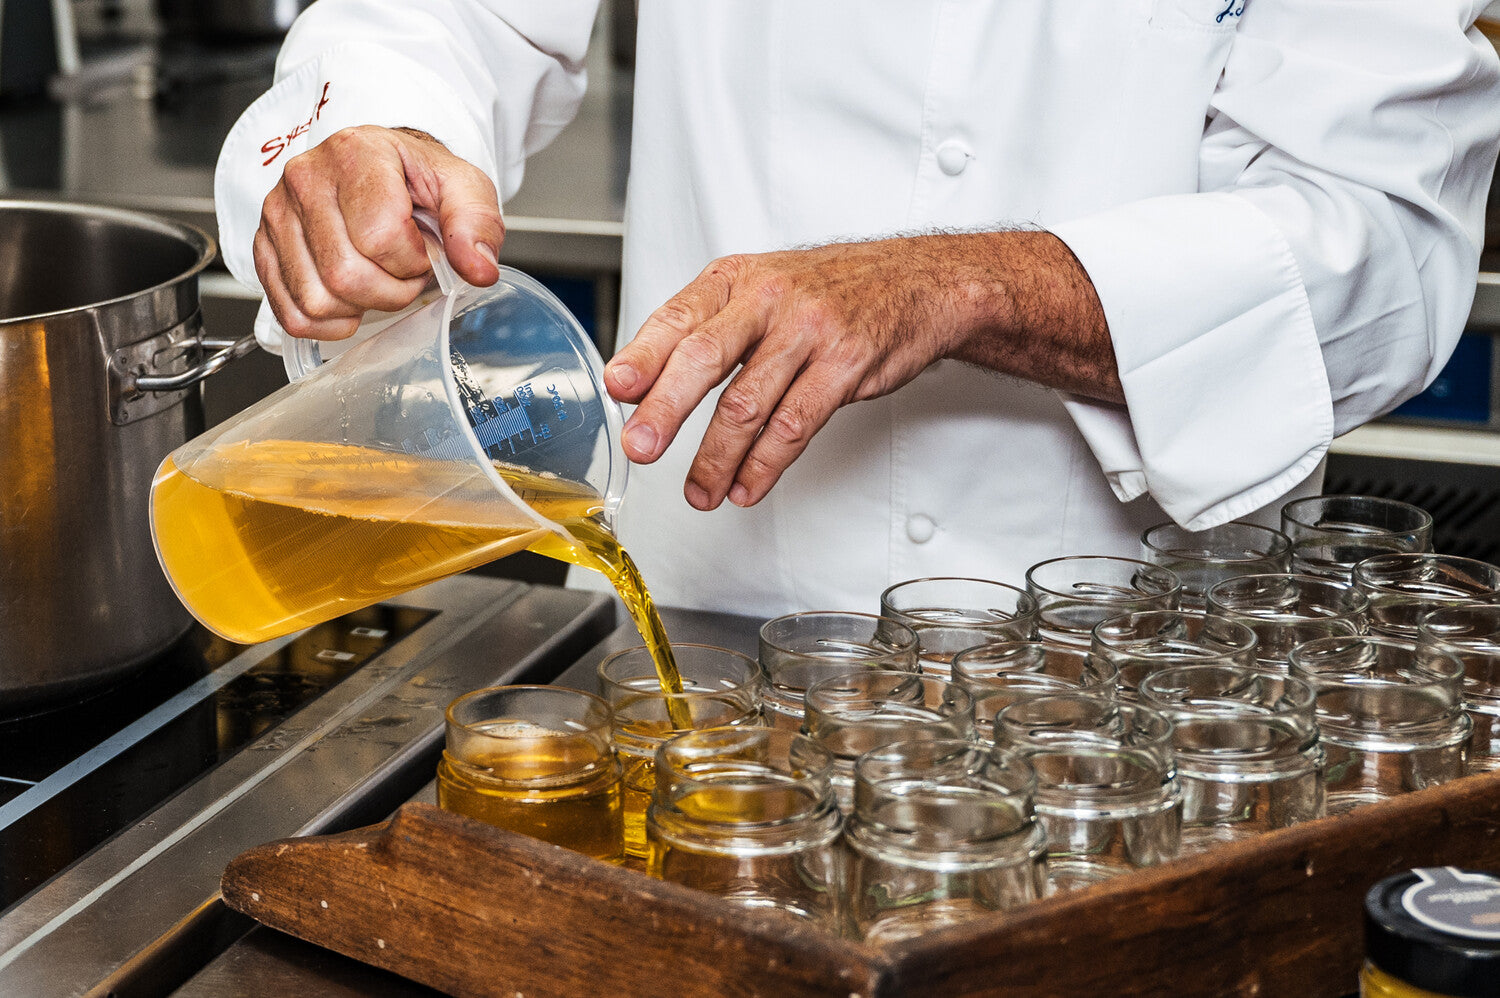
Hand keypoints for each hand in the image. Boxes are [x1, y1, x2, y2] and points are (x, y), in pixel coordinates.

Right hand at [254, 125, 504, 339]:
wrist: (381, 168)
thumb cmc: (416, 179)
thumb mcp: (462, 187)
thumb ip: (475, 224)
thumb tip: (478, 269)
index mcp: (356, 153)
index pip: (380, 236)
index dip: (413, 261)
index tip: (423, 251)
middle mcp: (306, 179)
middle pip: (344, 275)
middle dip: (390, 291)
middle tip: (404, 272)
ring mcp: (278, 214)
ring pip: (316, 300)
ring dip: (359, 307)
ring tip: (377, 278)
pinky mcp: (265, 247)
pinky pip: (290, 314)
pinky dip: (327, 323)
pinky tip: (350, 300)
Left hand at [604, 239, 964, 510]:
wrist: (915, 282)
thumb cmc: (827, 291)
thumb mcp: (759, 289)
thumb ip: (704, 331)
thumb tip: (640, 386)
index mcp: (736, 279)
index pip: (678, 318)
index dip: (643, 355)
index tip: (618, 389)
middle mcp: (768, 299)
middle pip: (706, 358)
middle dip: (667, 409)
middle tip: (642, 446)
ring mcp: (809, 332)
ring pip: (749, 403)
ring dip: (717, 458)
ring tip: (699, 493)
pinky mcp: (845, 365)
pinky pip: (796, 425)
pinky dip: (765, 464)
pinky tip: (746, 486)